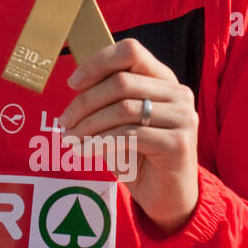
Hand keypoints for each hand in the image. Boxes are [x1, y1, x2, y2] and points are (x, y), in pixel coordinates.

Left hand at [58, 38, 198, 233]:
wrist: (167, 196)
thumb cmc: (138, 154)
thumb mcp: (119, 121)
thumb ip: (105, 98)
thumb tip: (75, 83)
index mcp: (163, 79)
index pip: (130, 51)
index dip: (98, 63)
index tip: (72, 83)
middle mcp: (178, 93)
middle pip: (121, 82)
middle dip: (85, 102)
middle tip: (64, 122)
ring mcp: (183, 117)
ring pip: (122, 109)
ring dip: (88, 125)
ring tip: (70, 138)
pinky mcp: (178, 143)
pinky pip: (129, 135)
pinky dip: (99, 142)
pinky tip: (84, 151)